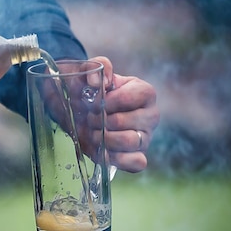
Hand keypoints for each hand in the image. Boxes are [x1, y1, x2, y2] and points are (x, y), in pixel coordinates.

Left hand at [90, 56, 159, 172]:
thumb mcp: (90, 72)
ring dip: (104, 139)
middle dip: (100, 122)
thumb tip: (99, 82)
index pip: (131, 97)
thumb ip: (96, 67)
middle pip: (126, 121)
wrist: (80, 112)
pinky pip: (136, 163)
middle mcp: (150, 115)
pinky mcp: (137, 156)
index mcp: (144, 92)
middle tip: (90, 120)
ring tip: (93, 133)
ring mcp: (145, 137)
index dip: (108, 102)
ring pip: (130, 141)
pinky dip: (117, 159)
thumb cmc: (90, 91)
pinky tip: (102, 151)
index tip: (93, 103)